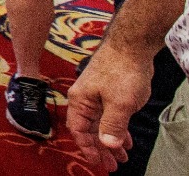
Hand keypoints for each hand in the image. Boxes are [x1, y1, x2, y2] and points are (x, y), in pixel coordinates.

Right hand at [66, 44, 151, 170]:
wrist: (131, 46)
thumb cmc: (121, 70)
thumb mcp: (119, 103)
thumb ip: (112, 125)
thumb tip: (107, 145)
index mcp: (80, 101)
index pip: (79, 131)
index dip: (88, 148)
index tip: (99, 162)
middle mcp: (84, 99)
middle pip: (89, 130)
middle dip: (101, 149)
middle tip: (112, 165)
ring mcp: (96, 96)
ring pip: (101, 124)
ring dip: (111, 141)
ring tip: (121, 156)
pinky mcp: (108, 93)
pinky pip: (110, 116)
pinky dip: (117, 129)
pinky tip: (126, 139)